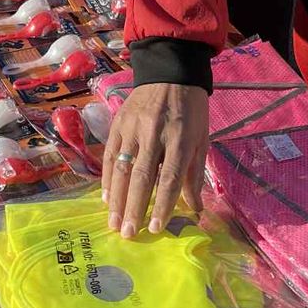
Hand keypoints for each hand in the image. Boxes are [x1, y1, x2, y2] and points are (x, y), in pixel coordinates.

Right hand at [102, 83, 208, 237]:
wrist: (170, 73)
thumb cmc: (191, 110)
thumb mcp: (201, 139)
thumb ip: (194, 175)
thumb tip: (196, 211)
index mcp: (179, 138)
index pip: (169, 177)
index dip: (162, 205)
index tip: (156, 229)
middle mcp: (154, 134)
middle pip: (142, 176)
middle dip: (134, 208)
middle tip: (128, 234)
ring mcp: (133, 128)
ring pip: (121, 168)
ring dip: (116, 199)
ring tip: (114, 223)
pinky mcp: (118, 123)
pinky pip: (110, 155)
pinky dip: (107, 178)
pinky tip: (106, 198)